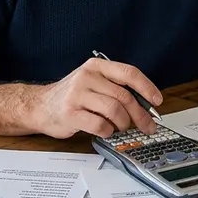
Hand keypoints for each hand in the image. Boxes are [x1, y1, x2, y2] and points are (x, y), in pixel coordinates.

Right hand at [33, 58, 162, 138]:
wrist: (40, 106)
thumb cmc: (72, 96)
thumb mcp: (93, 82)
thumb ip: (115, 87)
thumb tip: (146, 105)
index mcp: (96, 66)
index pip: (129, 73)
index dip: (147, 88)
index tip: (157, 102)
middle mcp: (87, 77)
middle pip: (124, 95)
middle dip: (140, 114)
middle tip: (147, 126)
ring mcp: (77, 95)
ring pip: (114, 110)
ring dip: (124, 123)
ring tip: (121, 127)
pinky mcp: (70, 113)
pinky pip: (100, 125)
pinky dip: (108, 131)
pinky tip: (105, 131)